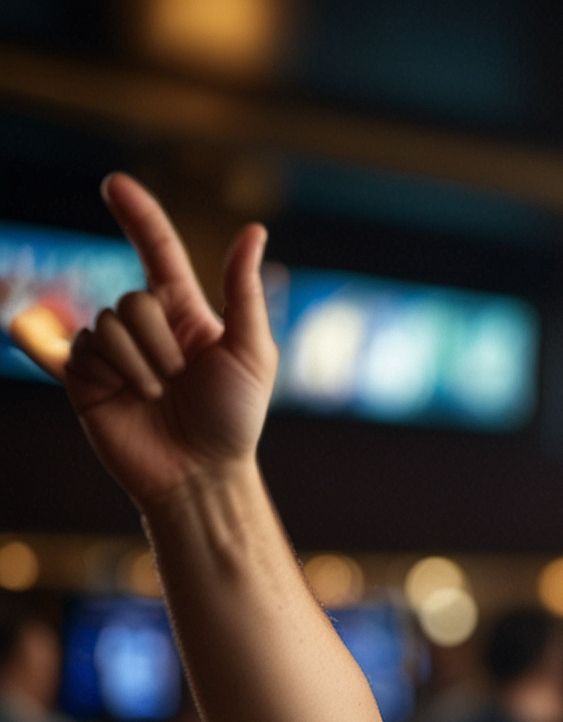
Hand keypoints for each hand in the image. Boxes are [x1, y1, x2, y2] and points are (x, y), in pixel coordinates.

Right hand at [12, 173, 277, 508]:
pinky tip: (126, 392)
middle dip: (164, 340)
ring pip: (111, 320)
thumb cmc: (234, 419)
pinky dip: (118, 369)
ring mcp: (114, 350)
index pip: (156, 252)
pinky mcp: (86, 375)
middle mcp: (146, 326)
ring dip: (145, 361)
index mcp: (187, 314)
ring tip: (162, 396)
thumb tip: (254, 231)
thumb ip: (244, 292)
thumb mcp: (252, 353)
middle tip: (184, 381)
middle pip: (135, 297)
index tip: (115, 183)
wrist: (200, 474)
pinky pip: (88, 346)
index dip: (138, 216)